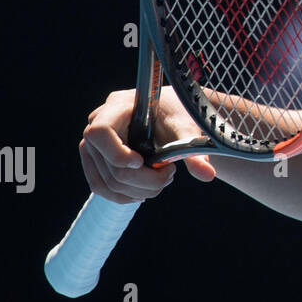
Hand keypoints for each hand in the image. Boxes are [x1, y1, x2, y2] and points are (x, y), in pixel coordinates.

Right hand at [80, 86, 216, 203]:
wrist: (172, 114)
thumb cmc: (177, 113)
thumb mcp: (187, 128)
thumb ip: (194, 150)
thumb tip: (207, 174)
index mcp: (118, 106)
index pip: (99, 132)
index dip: (118, 153)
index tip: (143, 162)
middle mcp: (98, 123)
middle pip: (109, 165)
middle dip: (143, 179)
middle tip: (169, 175)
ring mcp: (93, 143)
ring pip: (106, 181)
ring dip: (137, 191)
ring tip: (162, 180)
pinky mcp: (95, 160)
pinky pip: (101, 187)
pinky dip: (126, 195)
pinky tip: (146, 191)